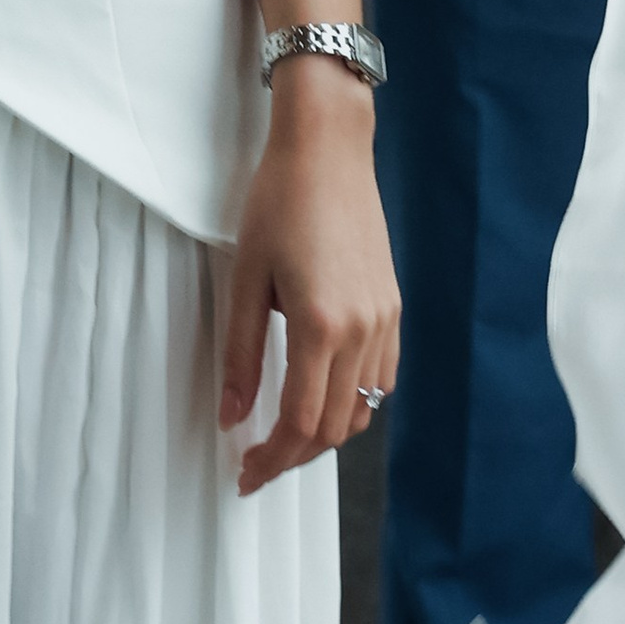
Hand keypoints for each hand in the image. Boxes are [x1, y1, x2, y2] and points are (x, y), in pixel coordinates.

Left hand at [221, 67, 400, 493]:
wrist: (329, 148)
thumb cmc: (279, 201)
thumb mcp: (245, 277)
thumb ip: (239, 353)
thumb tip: (231, 416)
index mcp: (320, 325)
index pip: (300, 423)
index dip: (272, 460)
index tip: (245, 475)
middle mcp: (362, 330)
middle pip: (333, 427)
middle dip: (294, 456)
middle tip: (257, 462)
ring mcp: (384, 320)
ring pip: (361, 409)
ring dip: (323, 432)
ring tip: (284, 433)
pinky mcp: (393, 306)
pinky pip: (380, 378)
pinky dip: (352, 401)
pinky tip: (321, 392)